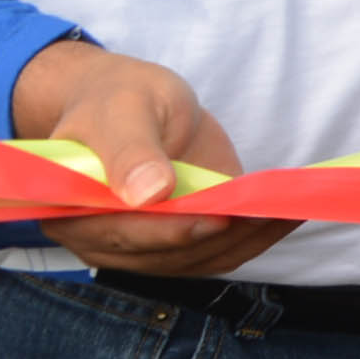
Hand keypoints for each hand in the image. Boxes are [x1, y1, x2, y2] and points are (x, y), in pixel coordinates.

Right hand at [10, 39, 296, 274]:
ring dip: (247, 238)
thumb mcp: (121, 110)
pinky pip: (219, 250)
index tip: (216, 219)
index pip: (119, 235)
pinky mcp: (181, 241)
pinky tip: (286, 215)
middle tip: (271, 212)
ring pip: (199, 258)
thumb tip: (147, 194)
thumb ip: (130, 150)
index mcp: (69, 211)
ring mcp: (144, 247)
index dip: (168, 232)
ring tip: (290, 209)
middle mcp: (103, 242)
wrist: (127, 104)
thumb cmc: (115, 100)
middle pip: (166, 256)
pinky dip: (255, 236)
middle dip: (222, 235)